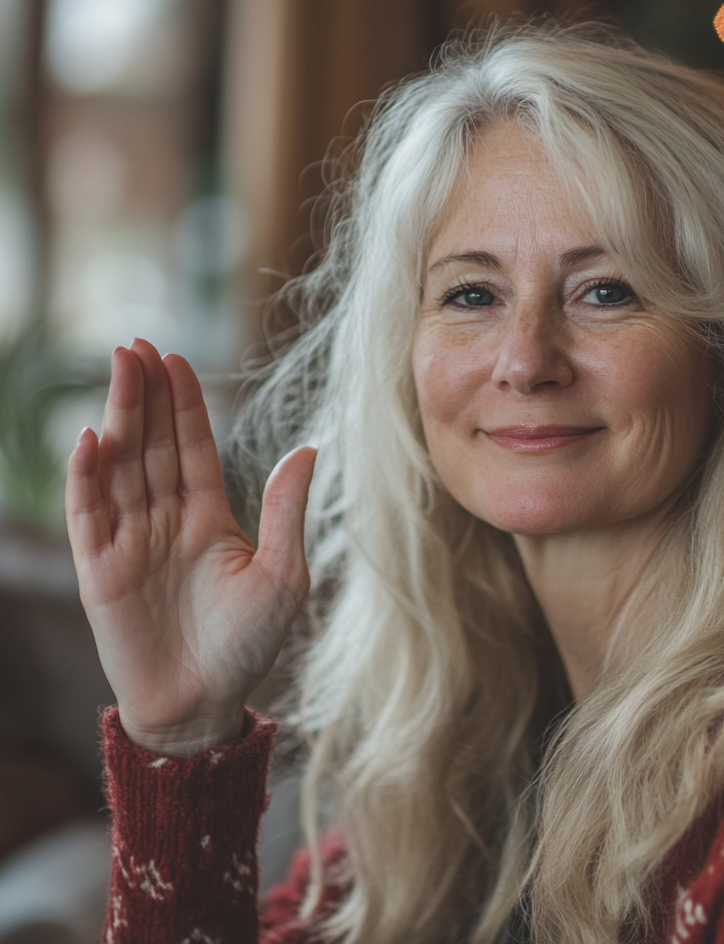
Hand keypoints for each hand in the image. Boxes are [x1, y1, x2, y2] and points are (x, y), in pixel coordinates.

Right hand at [66, 339, 315, 754]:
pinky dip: (88, 477)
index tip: (174, 357)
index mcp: (209, 516)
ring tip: (118, 370)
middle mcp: (166, 520)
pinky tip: (92, 439)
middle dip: (144, 394)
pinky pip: (91, 514)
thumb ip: (287, 511)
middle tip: (135, 345)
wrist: (204, 704)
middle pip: (151, 444)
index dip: (182, 403)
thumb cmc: (248, 644)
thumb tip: (308, 448)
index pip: (192, 446)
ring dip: (118, 418)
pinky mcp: (100, 569)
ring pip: (122, 466)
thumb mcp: (283, 574)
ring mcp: (130, 540)